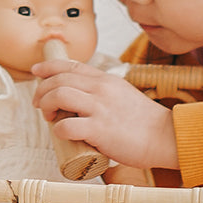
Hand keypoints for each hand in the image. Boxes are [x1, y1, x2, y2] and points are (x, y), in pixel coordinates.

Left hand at [32, 58, 178, 171]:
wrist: (166, 136)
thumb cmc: (145, 123)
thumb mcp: (123, 96)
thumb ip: (105, 95)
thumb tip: (83, 104)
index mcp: (106, 80)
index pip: (71, 66)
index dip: (49, 66)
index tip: (36, 70)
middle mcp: (101, 89)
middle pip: (59, 79)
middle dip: (42, 90)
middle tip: (38, 104)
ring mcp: (100, 108)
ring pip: (59, 95)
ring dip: (46, 105)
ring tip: (48, 117)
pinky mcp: (100, 129)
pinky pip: (67, 125)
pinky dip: (58, 130)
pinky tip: (60, 134)